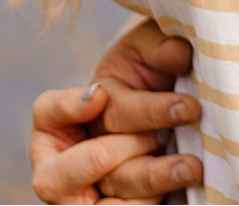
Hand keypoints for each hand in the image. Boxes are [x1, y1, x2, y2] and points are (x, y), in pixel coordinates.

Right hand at [29, 18, 202, 203]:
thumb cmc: (145, 82)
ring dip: (153, 176)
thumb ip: (156, 47)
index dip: (70, 106)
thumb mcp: (144, 56)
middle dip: (124, 145)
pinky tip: (182, 183)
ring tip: (189, 164)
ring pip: (116, 190)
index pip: (49, 110)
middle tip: (160, 132)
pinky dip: (154, 200)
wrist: (168, 125)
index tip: (99, 95)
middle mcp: (62, 161)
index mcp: (57, 117)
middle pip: (88, 157)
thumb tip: (178, 51)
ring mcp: (86, 195)